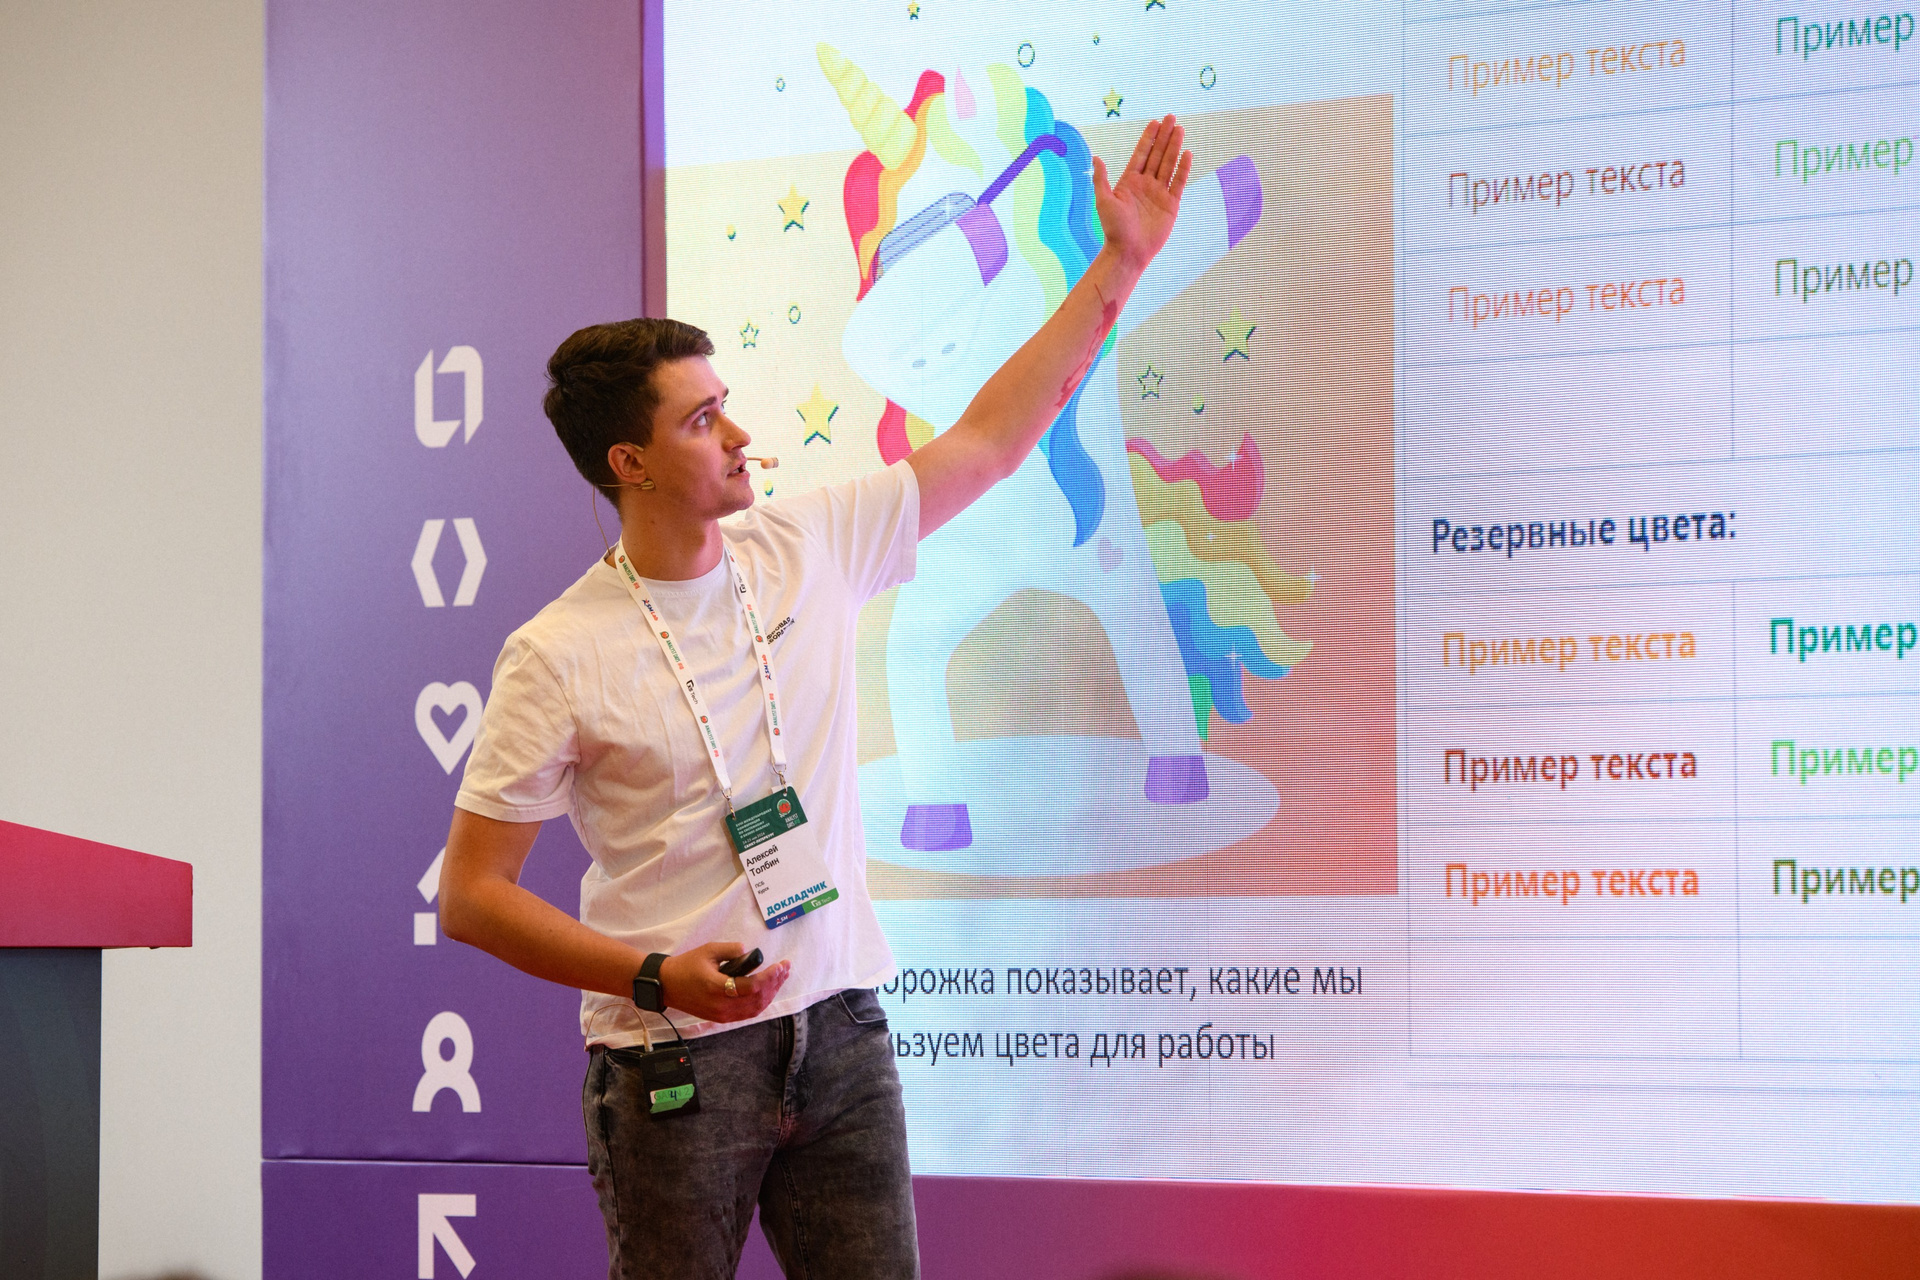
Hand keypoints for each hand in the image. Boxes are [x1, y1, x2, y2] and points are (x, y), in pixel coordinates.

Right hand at [659, 942, 790, 1022]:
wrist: (667, 985)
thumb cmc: (686, 966)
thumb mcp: (708, 950)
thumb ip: (731, 949)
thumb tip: (749, 951)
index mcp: (717, 988)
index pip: (752, 986)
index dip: (770, 977)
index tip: (780, 965)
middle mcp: (721, 1005)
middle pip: (757, 999)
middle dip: (775, 983)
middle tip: (785, 968)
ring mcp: (721, 1014)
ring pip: (755, 1009)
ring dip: (770, 993)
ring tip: (780, 978)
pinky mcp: (721, 1018)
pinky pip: (747, 1013)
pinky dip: (760, 1003)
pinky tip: (768, 991)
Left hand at [1093, 114, 1192, 273]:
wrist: (1129, 252)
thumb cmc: (1114, 229)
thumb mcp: (1104, 201)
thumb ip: (1101, 179)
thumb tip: (1095, 157)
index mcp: (1129, 181)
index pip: (1141, 154)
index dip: (1149, 138)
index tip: (1155, 122)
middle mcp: (1145, 184)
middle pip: (1157, 155)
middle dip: (1164, 136)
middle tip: (1172, 118)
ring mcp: (1159, 193)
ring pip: (1169, 164)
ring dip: (1174, 147)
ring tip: (1180, 129)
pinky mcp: (1171, 204)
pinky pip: (1178, 182)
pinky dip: (1183, 168)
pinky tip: (1187, 154)